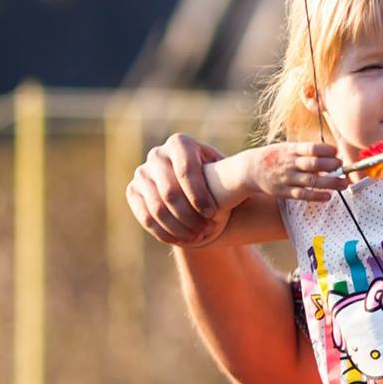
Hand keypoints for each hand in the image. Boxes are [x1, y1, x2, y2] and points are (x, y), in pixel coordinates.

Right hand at [127, 133, 228, 247]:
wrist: (194, 189)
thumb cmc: (218, 180)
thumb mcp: (228, 172)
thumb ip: (238, 172)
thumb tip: (249, 176)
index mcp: (180, 143)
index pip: (186, 170)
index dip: (199, 195)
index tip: (213, 214)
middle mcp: (157, 154)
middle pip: (170, 192)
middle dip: (190, 216)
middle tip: (207, 231)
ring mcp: (142, 173)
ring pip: (157, 208)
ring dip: (179, 227)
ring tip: (198, 238)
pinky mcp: (133, 192)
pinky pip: (146, 217)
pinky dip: (165, 233)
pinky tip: (183, 240)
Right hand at [224, 141, 346, 204]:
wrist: (251, 169)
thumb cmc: (276, 156)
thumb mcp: (288, 147)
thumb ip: (306, 150)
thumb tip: (331, 151)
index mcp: (292, 149)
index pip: (311, 148)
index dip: (326, 150)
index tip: (337, 152)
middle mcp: (290, 163)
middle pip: (314, 164)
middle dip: (331, 165)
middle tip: (343, 166)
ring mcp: (288, 178)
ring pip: (312, 181)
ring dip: (330, 183)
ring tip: (344, 183)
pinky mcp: (285, 191)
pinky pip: (303, 195)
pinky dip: (316, 196)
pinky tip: (328, 196)